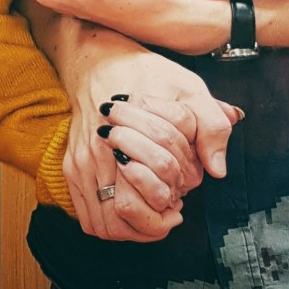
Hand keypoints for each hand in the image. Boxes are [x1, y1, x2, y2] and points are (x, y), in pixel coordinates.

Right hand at [37, 12, 241, 241]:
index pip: (154, 187)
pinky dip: (109, 224)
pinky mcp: (71, 167)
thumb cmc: (144, 71)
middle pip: (124, 215)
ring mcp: (81, 162)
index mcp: (129, 133)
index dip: (173, 199)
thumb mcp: (188, 87)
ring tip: (150, 215)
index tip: (183, 196)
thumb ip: (210, 124)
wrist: (97, 59)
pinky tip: (128, 210)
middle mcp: (100, 152)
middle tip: (169, 210)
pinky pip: (87, 216)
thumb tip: (218, 168)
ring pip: (103, 224)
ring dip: (130, 229)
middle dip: (151, 222)